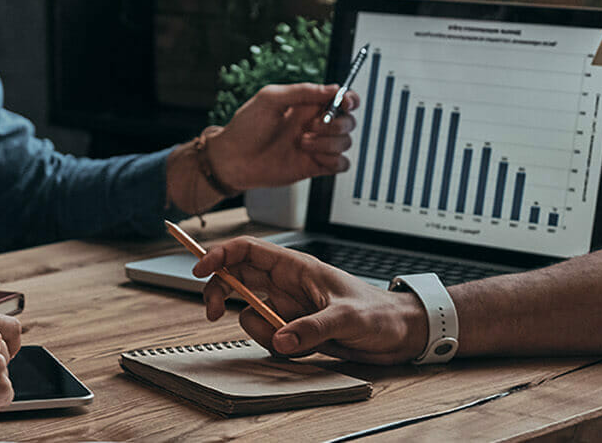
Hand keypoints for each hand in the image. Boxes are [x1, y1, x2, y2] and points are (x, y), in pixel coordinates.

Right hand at [196, 236, 425, 363]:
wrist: (401, 335)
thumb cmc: (382, 313)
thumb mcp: (350, 317)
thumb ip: (313, 327)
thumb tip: (280, 339)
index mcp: (298, 267)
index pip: (248, 250)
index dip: (220, 255)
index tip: (200, 270)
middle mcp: (288, 285)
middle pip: (237, 278)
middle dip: (221, 293)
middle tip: (214, 313)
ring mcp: (289, 308)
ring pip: (251, 313)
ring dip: (260, 330)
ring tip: (292, 340)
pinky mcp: (294, 329)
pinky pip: (269, 337)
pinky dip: (279, 346)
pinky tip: (306, 349)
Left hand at [211, 83, 359, 189]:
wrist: (233, 159)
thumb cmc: (245, 127)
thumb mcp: (270, 98)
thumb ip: (302, 91)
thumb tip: (333, 88)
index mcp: (306, 105)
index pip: (341, 98)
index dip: (350, 99)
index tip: (345, 102)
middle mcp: (314, 125)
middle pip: (348, 120)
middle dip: (336, 123)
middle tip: (312, 126)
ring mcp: (316, 146)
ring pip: (345, 142)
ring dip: (328, 142)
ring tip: (302, 142)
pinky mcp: (314, 166)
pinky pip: (341, 164)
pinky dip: (333, 160)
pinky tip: (313, 157)